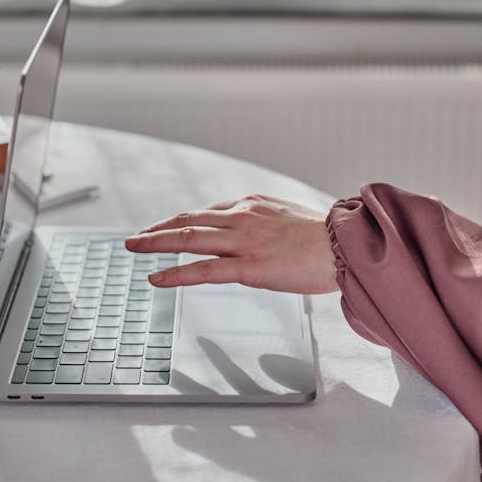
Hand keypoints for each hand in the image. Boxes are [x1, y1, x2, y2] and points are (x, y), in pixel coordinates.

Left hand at [125, 194, 339, 293]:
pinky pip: (202, 270)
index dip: (182, 222)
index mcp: (253, 204)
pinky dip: (174, 273)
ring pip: (188, 238)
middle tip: (135, 237)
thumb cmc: (327, 237)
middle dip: (157, 229)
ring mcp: (243, 241)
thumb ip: (266, 222)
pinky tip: (156, 277)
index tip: (167, 230)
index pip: (208, 212)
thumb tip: (256, 234)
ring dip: (155, 242)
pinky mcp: (248, 267)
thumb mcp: (290, 218)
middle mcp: (242, 217)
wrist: (347, 246)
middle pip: (188, 220)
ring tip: (133, 249)